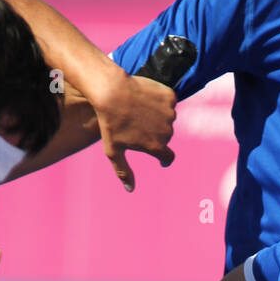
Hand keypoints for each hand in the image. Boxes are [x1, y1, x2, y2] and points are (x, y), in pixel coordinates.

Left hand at [92, 70, 176, 191]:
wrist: (111, 90)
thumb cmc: (110, 122)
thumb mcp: (113, 150)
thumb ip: (123, 171)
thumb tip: (130, 190)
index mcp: (156, 147)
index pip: (168, 157)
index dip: (164, 159)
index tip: (161, 159)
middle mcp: (167, 132)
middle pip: (166, 137)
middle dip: (155, 134)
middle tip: (138, 125)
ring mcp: (169, 113)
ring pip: (167, 118)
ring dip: (158, 116)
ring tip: (140, 110)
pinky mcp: (169, 97)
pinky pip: (169, 101)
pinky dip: (161, 101)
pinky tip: (146, 98)